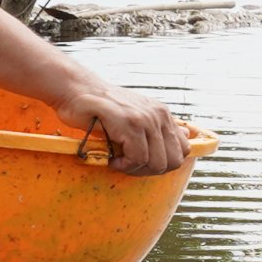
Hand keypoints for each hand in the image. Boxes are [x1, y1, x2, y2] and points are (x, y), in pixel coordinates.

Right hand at [71, 76, 191, 174]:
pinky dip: (123, 165)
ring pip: (157, 163)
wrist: (75, 90)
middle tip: (129, 165)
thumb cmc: (101, 109)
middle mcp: (159, 115)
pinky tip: (111, 158)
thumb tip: (186, 136)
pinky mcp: (130, 123)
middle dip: (151, 170)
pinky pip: (138, 158)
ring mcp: (145, 119)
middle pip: (174, 161)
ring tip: (118, 160)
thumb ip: (159, 127)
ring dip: (136, 169)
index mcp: (163, 114)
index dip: (164, 163)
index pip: (183, 150)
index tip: (142, 162)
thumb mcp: (135, 116)